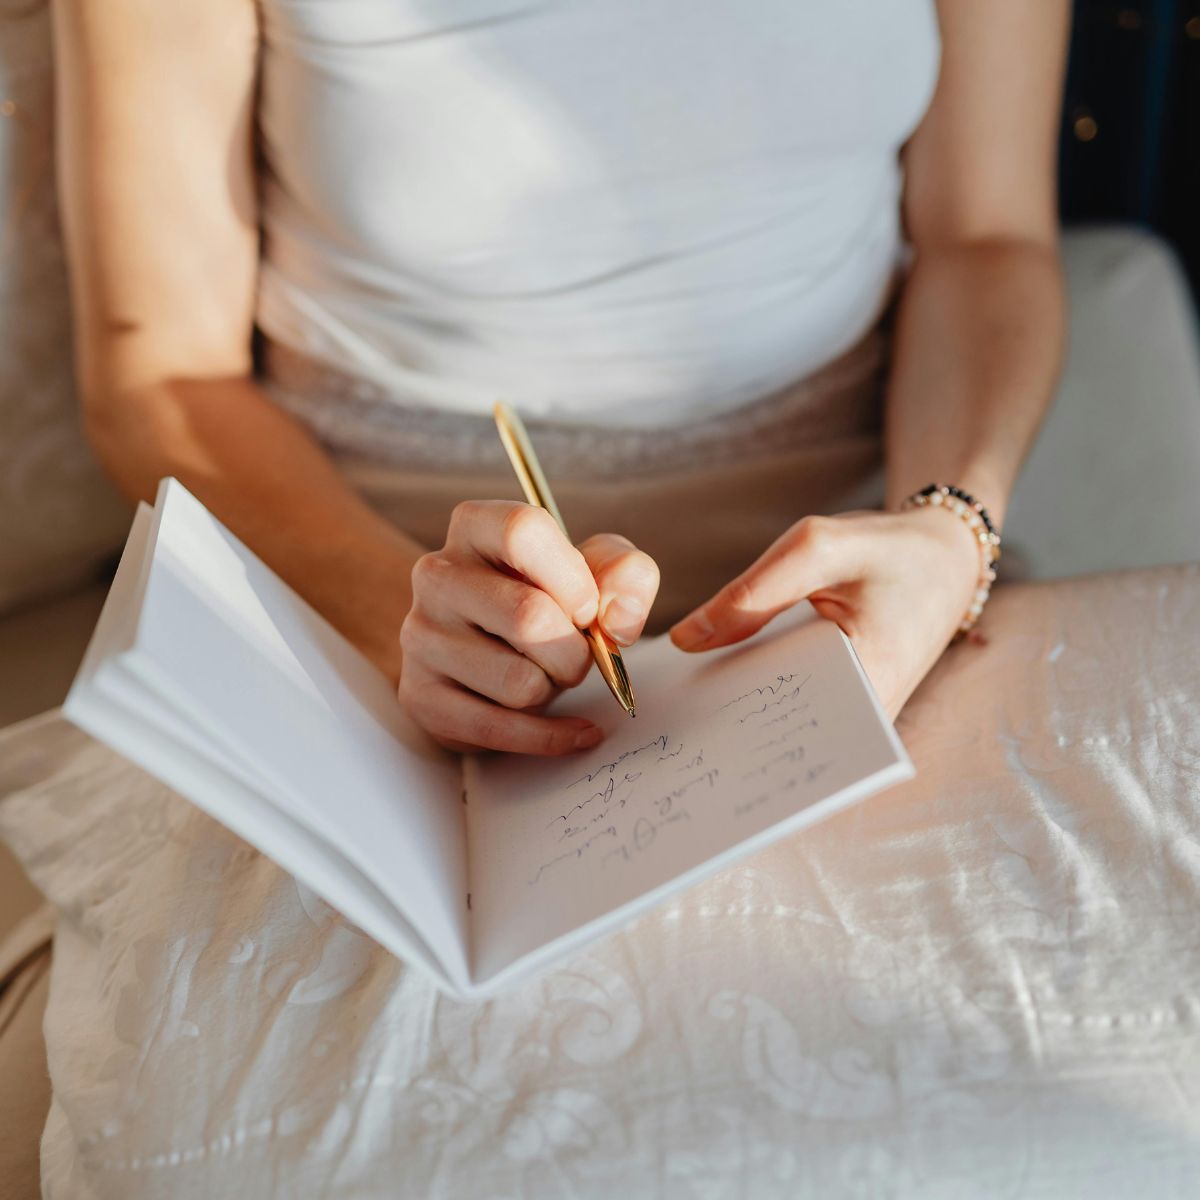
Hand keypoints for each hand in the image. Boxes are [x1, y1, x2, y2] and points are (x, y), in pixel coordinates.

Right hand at [399, 500, 659, 754]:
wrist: (489, 651)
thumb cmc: (547, 600)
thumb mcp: (595, 572)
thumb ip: (625, 574)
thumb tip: (617, 619)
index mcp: (475, 527)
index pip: (522, 531)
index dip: (572, 578)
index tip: (588, 609)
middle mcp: (436, 575)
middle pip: (527, 616)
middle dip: (575, 651)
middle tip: (575, 654)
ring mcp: (420, 636)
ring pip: (518, 682)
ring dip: (554, 689)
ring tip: (545, 676)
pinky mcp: (420, 696)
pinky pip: (500, 729)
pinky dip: (552, 737)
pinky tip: (573, 730)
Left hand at [669, 509, 983, 718]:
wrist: (942, 559)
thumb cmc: (885, 551)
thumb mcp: (818, 548)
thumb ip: (752, 593)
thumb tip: (685, 641)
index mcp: (871, 681)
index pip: (792, 726)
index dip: (737, 732)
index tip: (690, 731)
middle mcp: (866, 715)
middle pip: (782, 735)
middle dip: (729, 730)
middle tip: (672, 732)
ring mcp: (854, 715)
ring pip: (783, 726)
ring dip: (738, 714)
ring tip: (682, 714)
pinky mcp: (841, 703)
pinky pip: (790, 706)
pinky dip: (755, 693)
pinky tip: (713, 687)